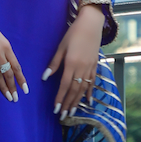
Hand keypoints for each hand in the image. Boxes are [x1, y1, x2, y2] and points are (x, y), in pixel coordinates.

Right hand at [0, 0, 26, 100]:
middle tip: (15, 98)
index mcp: (6, 46)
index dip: (21, 79)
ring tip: (7, 98)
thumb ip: (4, 50)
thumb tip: (8, 65)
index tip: (25, 90)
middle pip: (8, 73)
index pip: (16, 66)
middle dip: (13, 87)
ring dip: (3, 88)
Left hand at [44, 4, 104, 118]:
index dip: (60, 98)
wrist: (91, 25)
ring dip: (77, 102)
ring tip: (72, 112)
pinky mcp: (95, 66)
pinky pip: (92, 83)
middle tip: (62, 116)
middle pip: (74, 90)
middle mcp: (82, 68)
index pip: (65, 85)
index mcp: (72, 64)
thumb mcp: (61, 47)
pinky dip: (90, 93)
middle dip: (68, 104)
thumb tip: (45, 78)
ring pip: (83, 89)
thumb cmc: (73, 34)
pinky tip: (88, 102)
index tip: (55, 109)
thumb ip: (54, 64)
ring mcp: (90, 68)